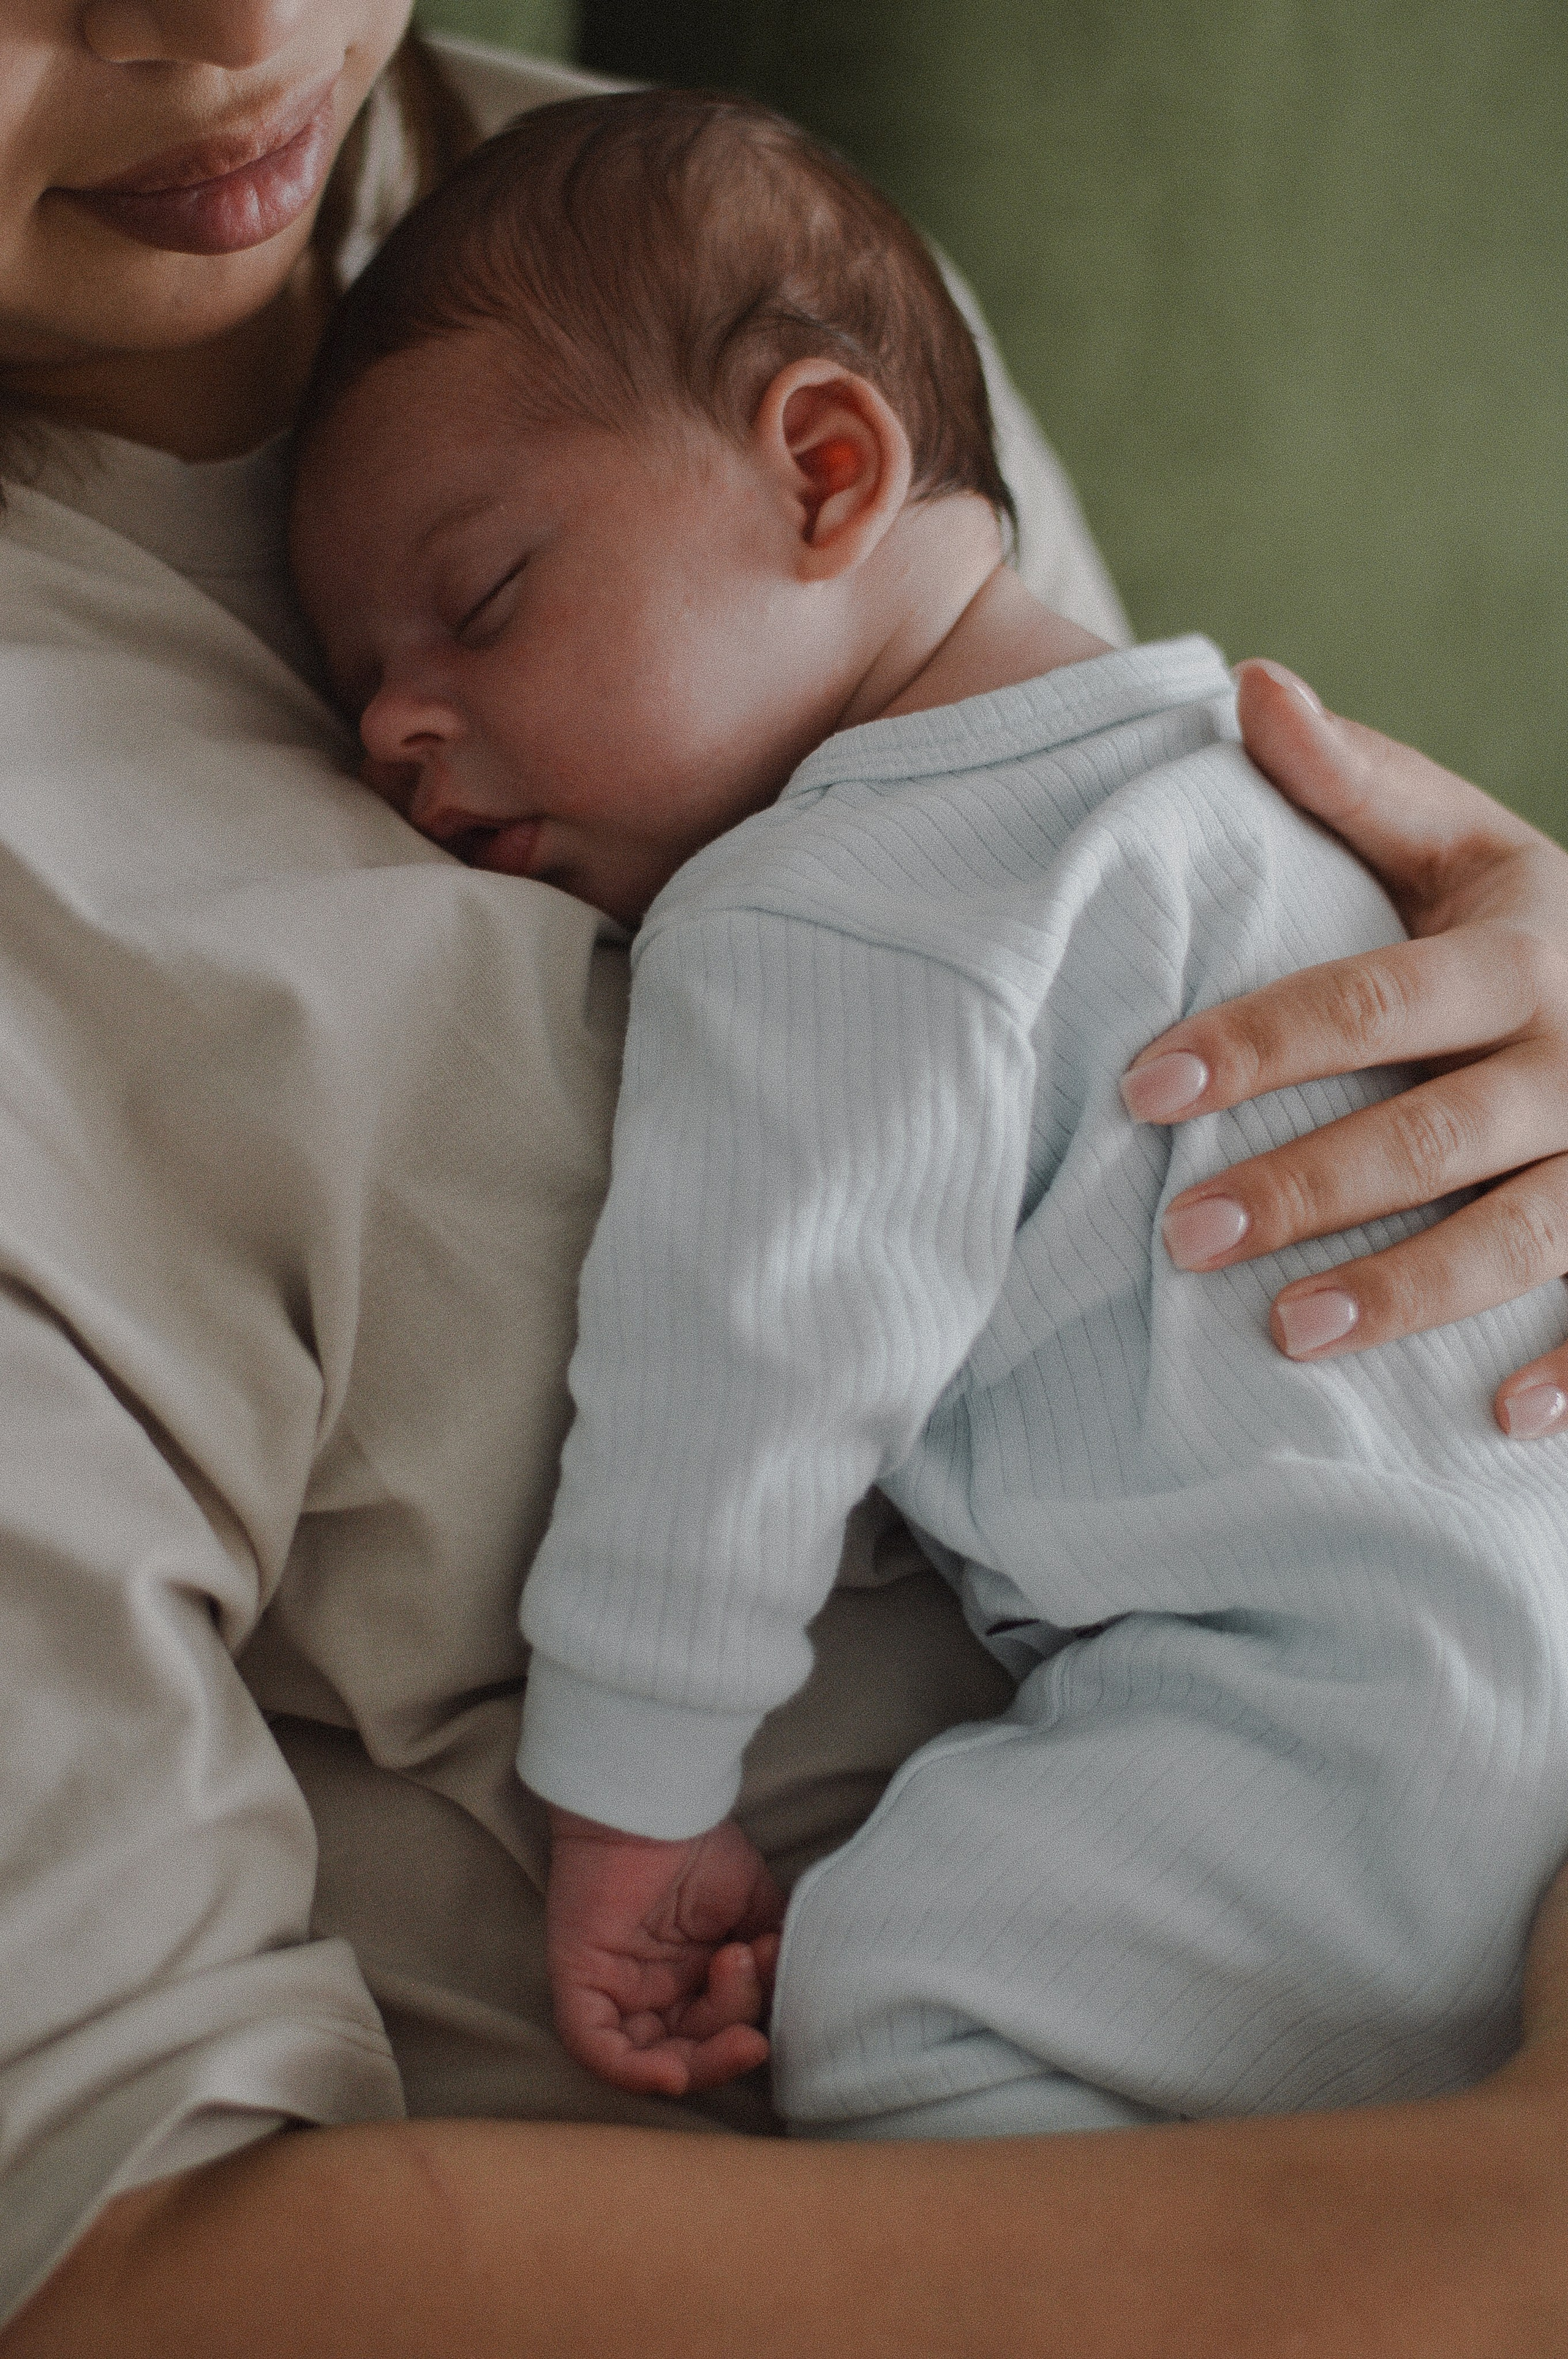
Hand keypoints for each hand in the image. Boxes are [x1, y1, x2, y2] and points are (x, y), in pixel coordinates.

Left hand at [545, 1805, 784, 2097]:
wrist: (658, 1801)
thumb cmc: (701, 1844)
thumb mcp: (754, 1905)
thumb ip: (773, 1955)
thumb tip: (789, 1996)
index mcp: (689, 1977)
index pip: (718, 2030)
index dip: (750, 2023)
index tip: (775, 1985)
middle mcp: (651, 1991)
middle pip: (687, 2052)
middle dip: (727, 2050)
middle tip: (755, 2033)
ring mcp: (614, 1991)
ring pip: (651, 2059)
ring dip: (699, 2061)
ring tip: (738, 2020)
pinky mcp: (580, 1984)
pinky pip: (597, 2048)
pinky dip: (633, 2073)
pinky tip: (673, 2073)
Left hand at [1121, 658, 1567, 1437]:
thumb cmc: (1533, 925)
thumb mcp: (1467, 843)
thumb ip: (1358, 783)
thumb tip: (1247, 683)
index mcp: (1522, 950)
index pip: (1371, 999)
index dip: (1257, 1044)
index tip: (1144, 1090)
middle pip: (1436, 1127)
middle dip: (1309, 1184)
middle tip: (1180, 1236)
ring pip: (1524, 1227)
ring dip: (1413, 1289)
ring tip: (1290, 1335)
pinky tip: (1501, 1420)